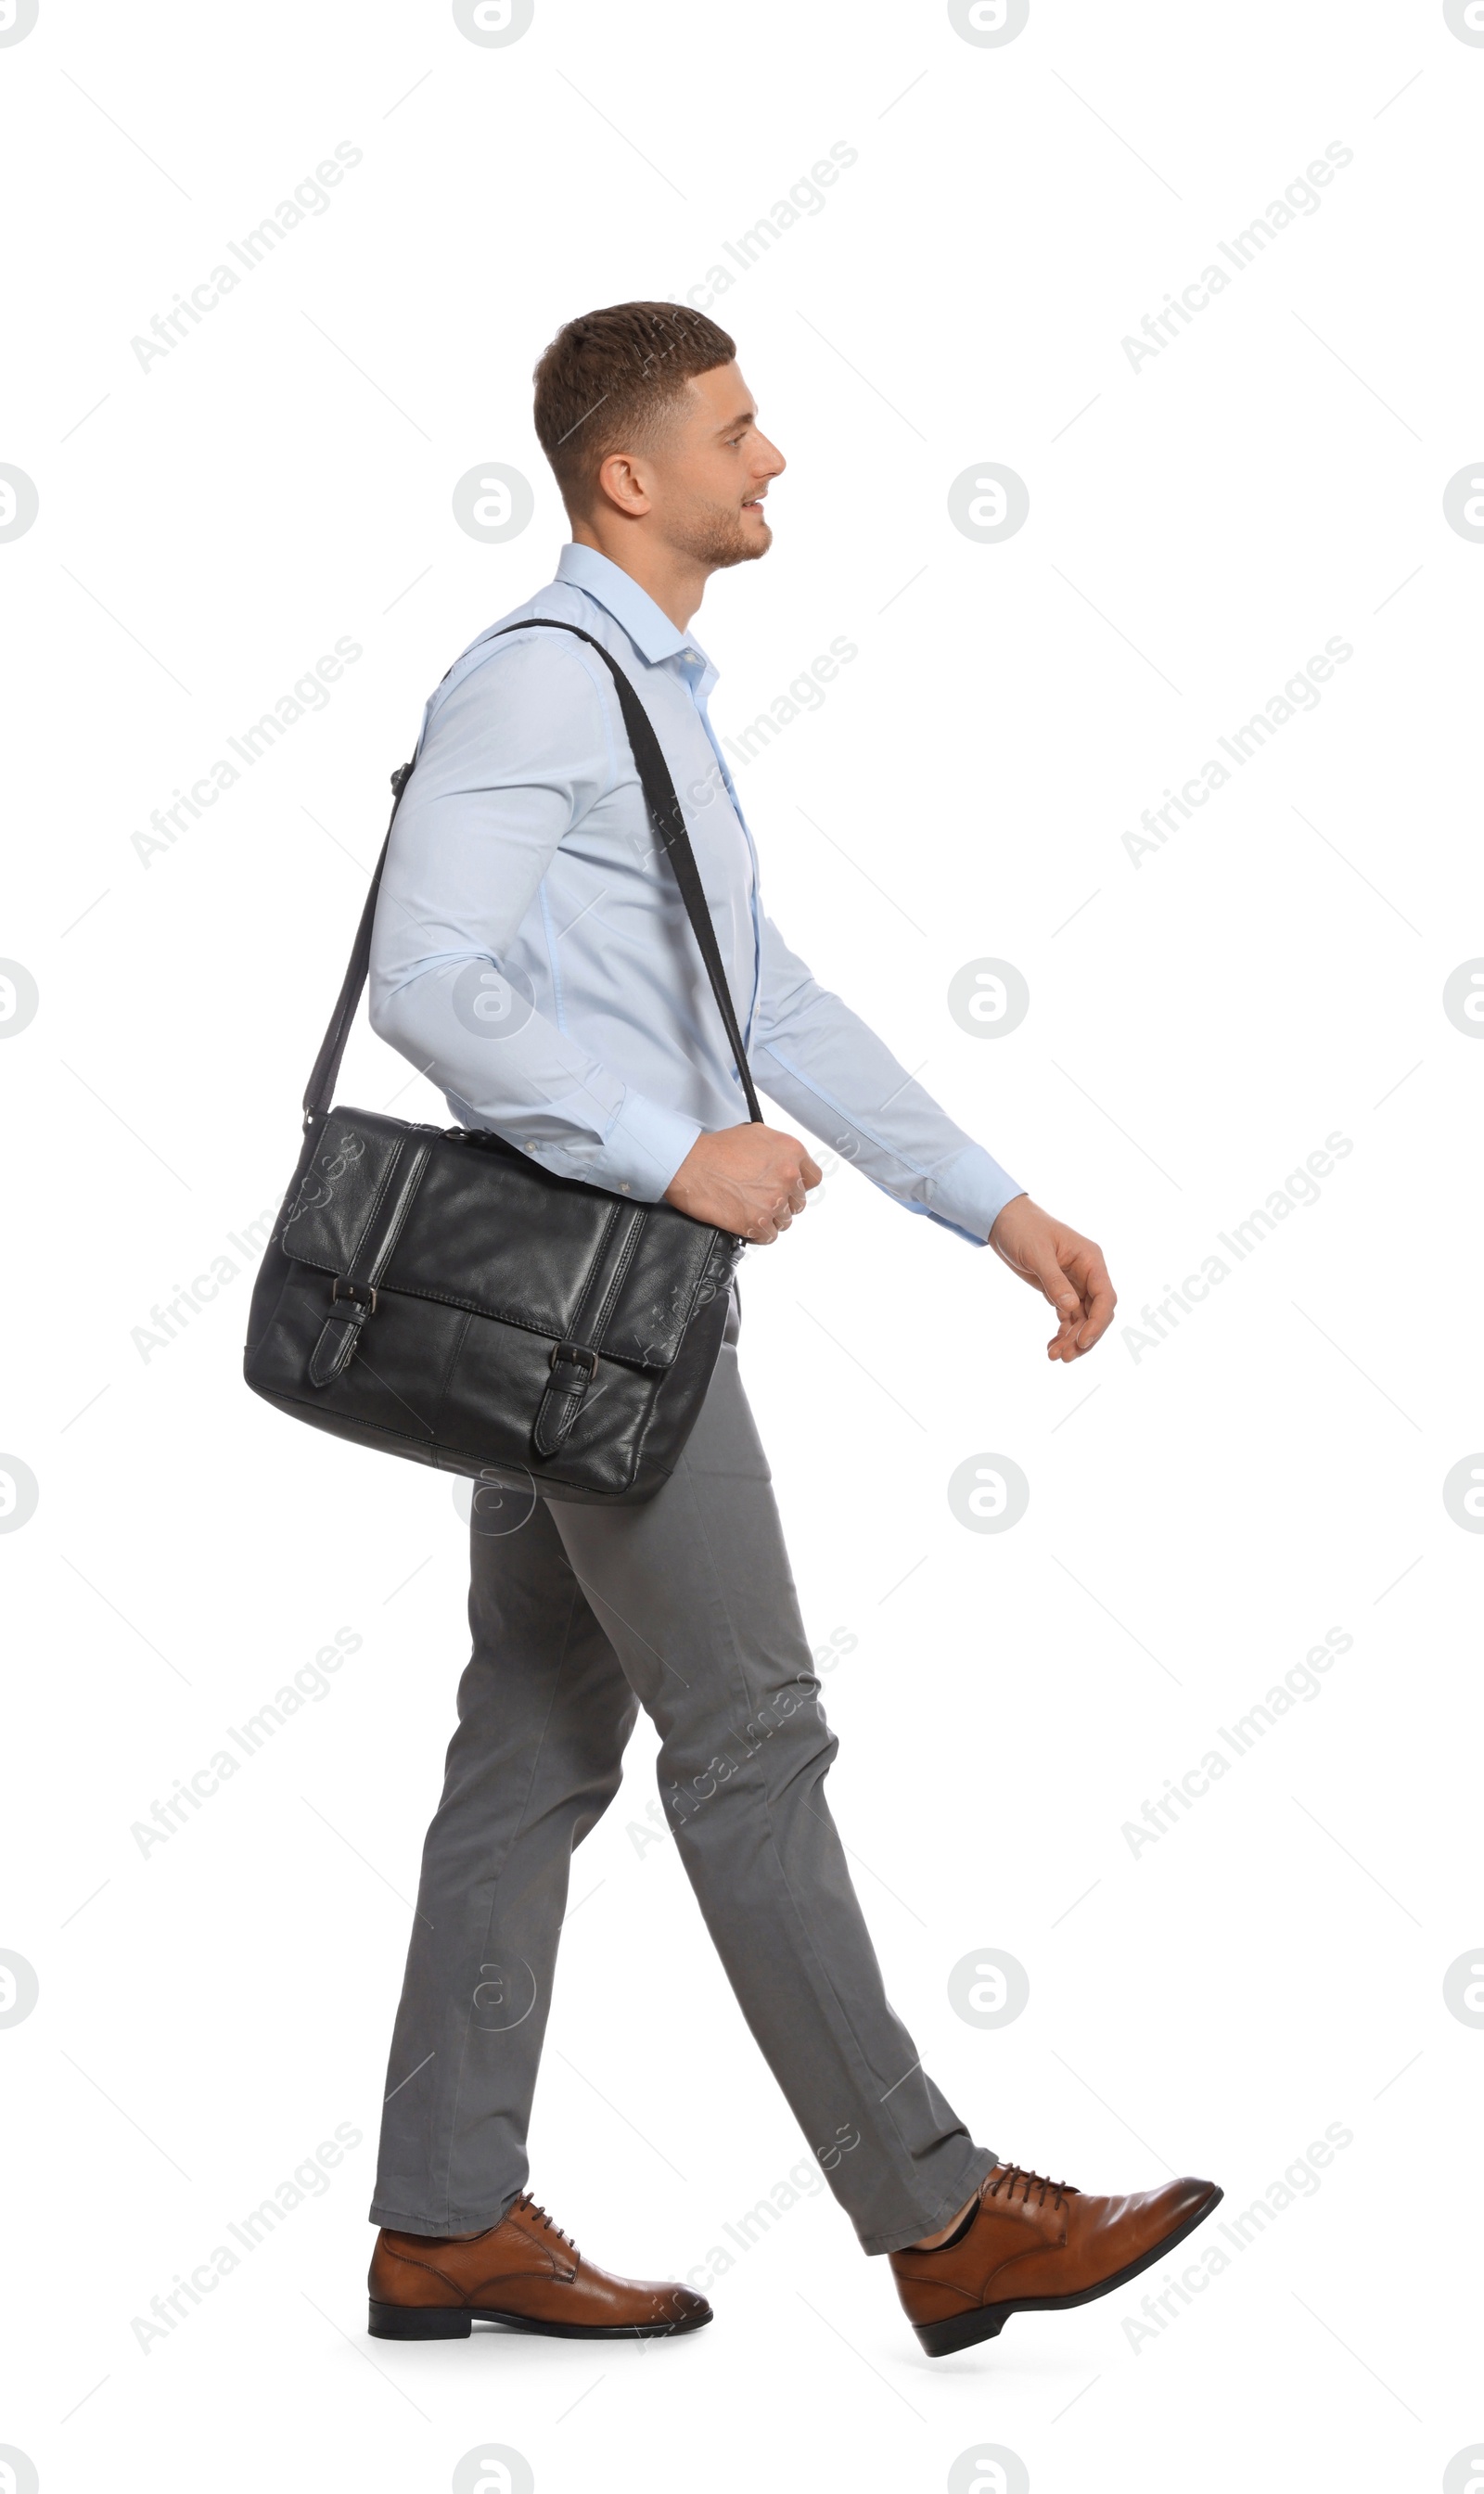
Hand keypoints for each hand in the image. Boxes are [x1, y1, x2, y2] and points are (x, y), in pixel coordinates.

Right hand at [664, 1122, 820, 1242]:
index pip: (813, 1178)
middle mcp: (788, 1176)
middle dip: (782, 1201)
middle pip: (798, 1202)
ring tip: (750, 1208)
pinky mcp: (757, 1223)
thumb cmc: (717, 1149)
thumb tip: (789, 1163)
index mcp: (791, 1152)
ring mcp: (774, 1201)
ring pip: (785, 1221)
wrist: (689, 1165)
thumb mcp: (757, 1133)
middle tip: (760, 1196)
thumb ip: (780, 1150)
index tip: (788, 1187)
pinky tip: (745, 1221)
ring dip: (770, 1218)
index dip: (799, 1184)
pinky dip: (758, 1233)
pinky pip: (769, 1236)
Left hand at [988, 1194, 1116, 1361]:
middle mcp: (1087, 1274)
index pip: (1105, 1296)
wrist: (1005, 1221)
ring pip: (1083, 1319)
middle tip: (1064, 1357)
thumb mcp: (1037, 1253)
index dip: (1098, 1322)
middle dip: (1084, 1337)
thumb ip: (1054, 1281)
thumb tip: (1070, 1309)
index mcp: (1090, 1260)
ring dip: (1072, 1339)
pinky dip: (1062, 1333)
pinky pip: (1068, 1318)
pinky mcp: (1060, 1291)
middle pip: (1097, 1313)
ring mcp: (1075, 1284)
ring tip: (1054, 1356)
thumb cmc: (1023, 1229)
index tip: (1082, 1342)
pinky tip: (1051, 1347)